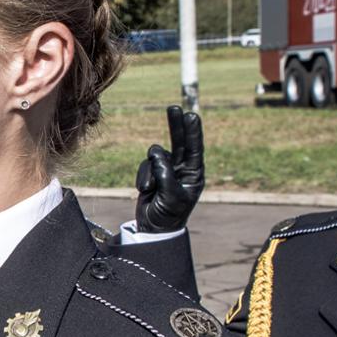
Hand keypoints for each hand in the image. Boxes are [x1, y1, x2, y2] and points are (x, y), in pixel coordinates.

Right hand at [134, 105, 204, 232]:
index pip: (194, 149)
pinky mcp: (153, 172)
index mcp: (194, 175)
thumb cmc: (168, 216)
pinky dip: (143, 176)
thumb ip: (165, 174)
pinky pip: (145, 164)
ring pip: (155, 155)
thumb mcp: (171, 197)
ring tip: (149, 189)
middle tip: (174, 107)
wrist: (153, 229)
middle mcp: (183, 169)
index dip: (193, 132)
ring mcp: (167, 169)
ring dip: (150, 172)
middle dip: (176, 125)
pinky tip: (145, 191)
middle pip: (179, 141)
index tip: (191, 116)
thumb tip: (156, 153)